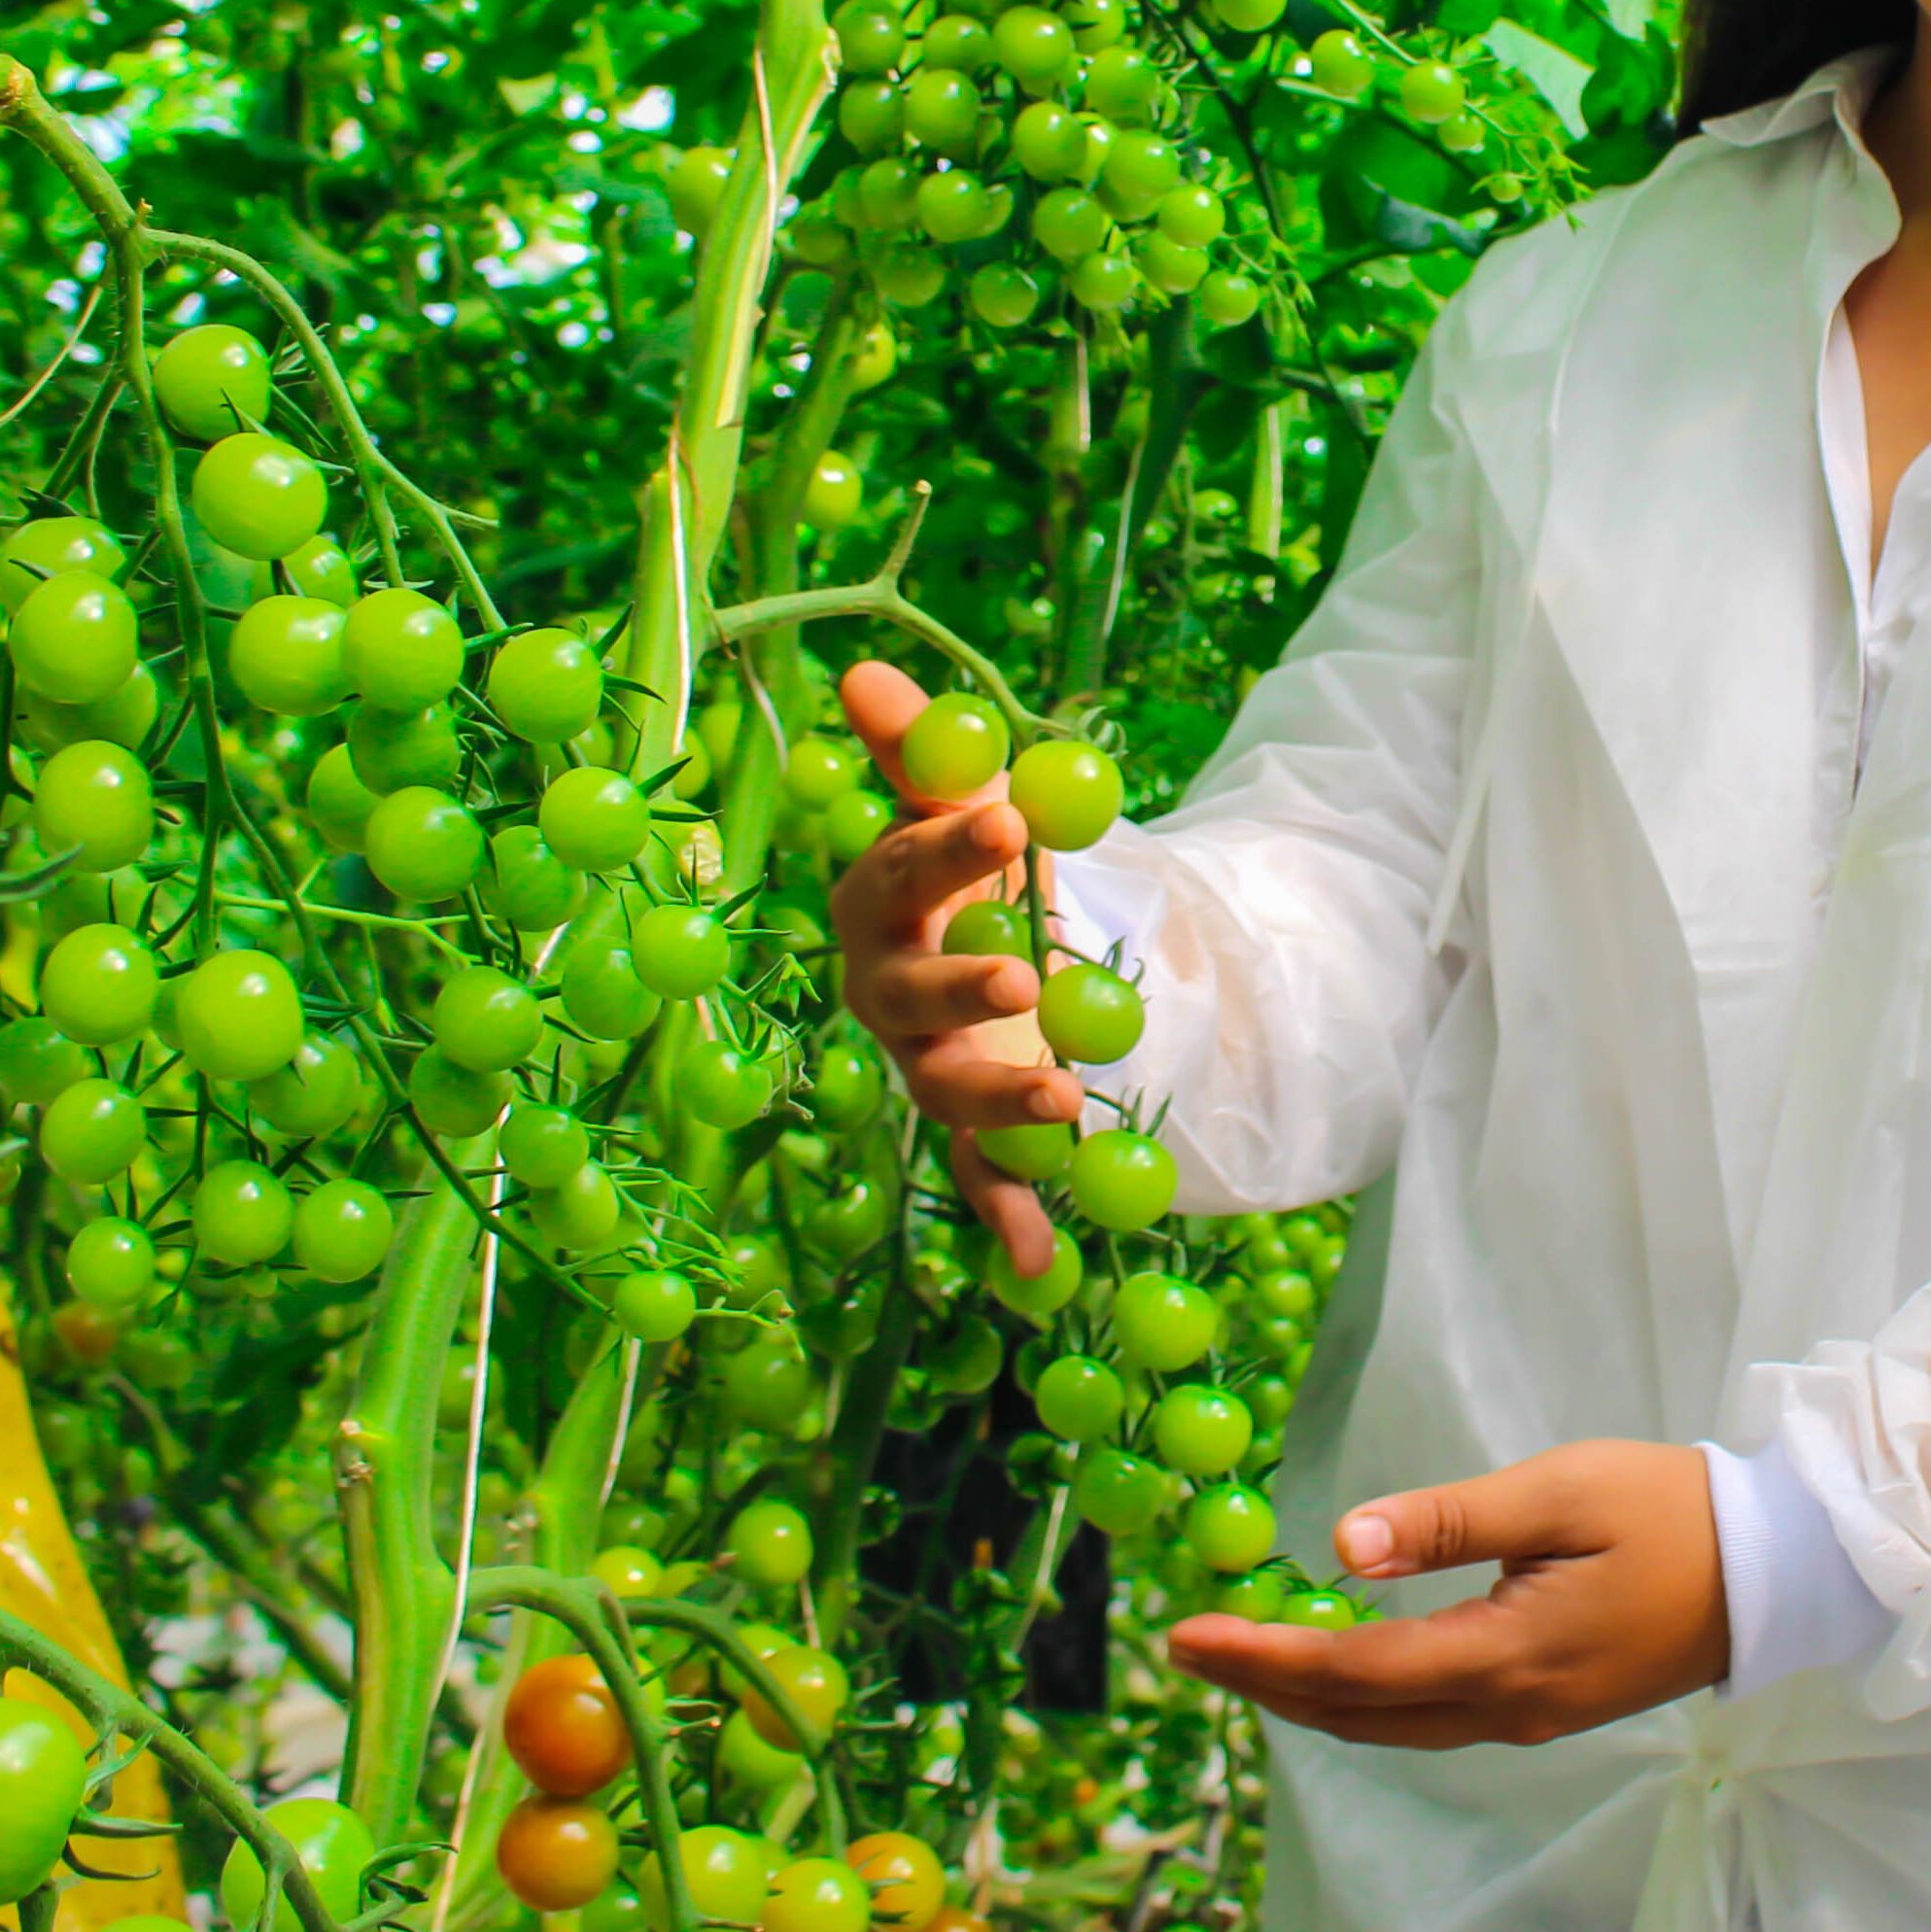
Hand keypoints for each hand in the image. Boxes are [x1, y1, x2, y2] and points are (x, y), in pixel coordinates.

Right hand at [828, 656, 1078, 1278]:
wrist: (1014, 942)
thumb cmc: (977, 866)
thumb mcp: (967, 802)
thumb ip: (926, 753)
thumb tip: (864, 671)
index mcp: (877, 910)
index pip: (895, 878)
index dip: (942, 851)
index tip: (1006, 816)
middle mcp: (888, 997)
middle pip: (909, 998)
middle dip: (962, 986)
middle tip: (1023, 974)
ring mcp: (928, 1068)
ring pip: (946, 1093)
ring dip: (999, 1104)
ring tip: (1065, 1100)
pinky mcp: (974, 1128)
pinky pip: (983, 1181)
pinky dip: (1010, 1221)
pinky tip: (1044, 1260)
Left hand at [1164, 1439, 1727, 1748]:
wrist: (1777, 1570)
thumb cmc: (1673, 1511)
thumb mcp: (1559, 1492)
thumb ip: (1449, 1522)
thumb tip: (1342, 1545)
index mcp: (1505, 1658)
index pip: (1352, 1670)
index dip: (1262, 1655)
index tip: (1186, 1632)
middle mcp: (1507, 1709)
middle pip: (1357, 1716)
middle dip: (1265, 1684)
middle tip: (1188, 1646)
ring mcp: (1530, 1720)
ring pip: (1391, 1729)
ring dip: (1310, 1698)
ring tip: (1244, 1658)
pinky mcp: (1548, 1708)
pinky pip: (1428, 1721)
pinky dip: (1364, 1699)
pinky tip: (1339, 1668)